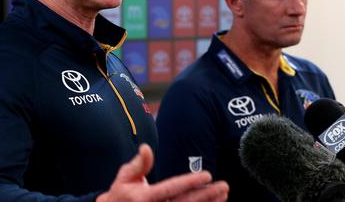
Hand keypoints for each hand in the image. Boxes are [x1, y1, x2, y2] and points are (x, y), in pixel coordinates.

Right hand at [97, 144, 227, 201]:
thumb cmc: (121, 194)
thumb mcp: (124, 177)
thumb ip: (138, 163)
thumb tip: (146, 147)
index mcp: (144, 198)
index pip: (171, 189)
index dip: (189, 182)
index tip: (207, 175)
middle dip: (206, 195)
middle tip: (223, 186)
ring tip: (223, 195)